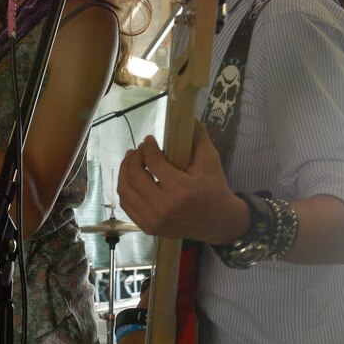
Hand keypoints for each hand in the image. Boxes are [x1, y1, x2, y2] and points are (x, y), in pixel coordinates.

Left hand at [117, 120, 247, 243]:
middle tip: (139, 149)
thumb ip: (198, 136)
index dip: (148, 147)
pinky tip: (131, 178)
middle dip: (133, 158)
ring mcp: (154, 220)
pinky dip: (125, 189)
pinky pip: (127, 205)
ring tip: (131, 160)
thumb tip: (186, 115)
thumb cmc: (214, 188)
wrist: (219, 222)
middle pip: (134, 176)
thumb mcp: (210, 160)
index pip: (153, 162)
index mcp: (180, 190)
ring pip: (125, 191)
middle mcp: (163, 207)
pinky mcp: (149, 228)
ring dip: (125, 172)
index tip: (149, 140)